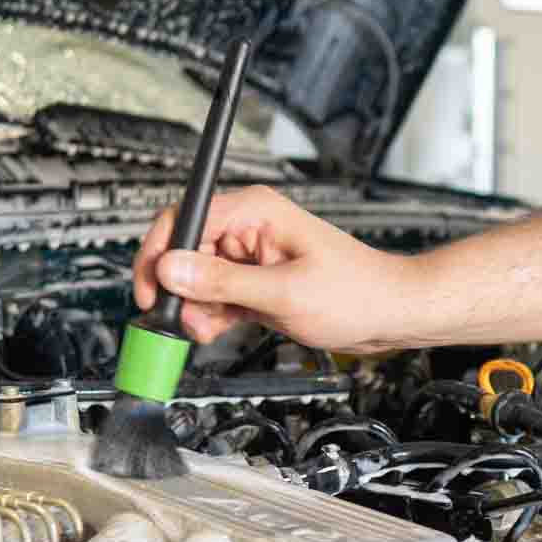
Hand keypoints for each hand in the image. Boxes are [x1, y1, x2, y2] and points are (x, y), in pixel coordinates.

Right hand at [132, 185, 416, 350]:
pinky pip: (216, 296)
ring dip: (195, 307)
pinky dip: (210, 315)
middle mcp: (249, 228)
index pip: (185, 217)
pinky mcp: (256, 283)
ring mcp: (251, 257)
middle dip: (179, 289)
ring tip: (207, 329)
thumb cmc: (357, 292)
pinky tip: (216, 330)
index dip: (160, 253)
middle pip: (186, 251)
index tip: (151, 288)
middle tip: (180, 320)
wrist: (390, 314)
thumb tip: (172, 271)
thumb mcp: (283, 292)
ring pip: (197, 279)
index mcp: (256, 211)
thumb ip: (223, 283)